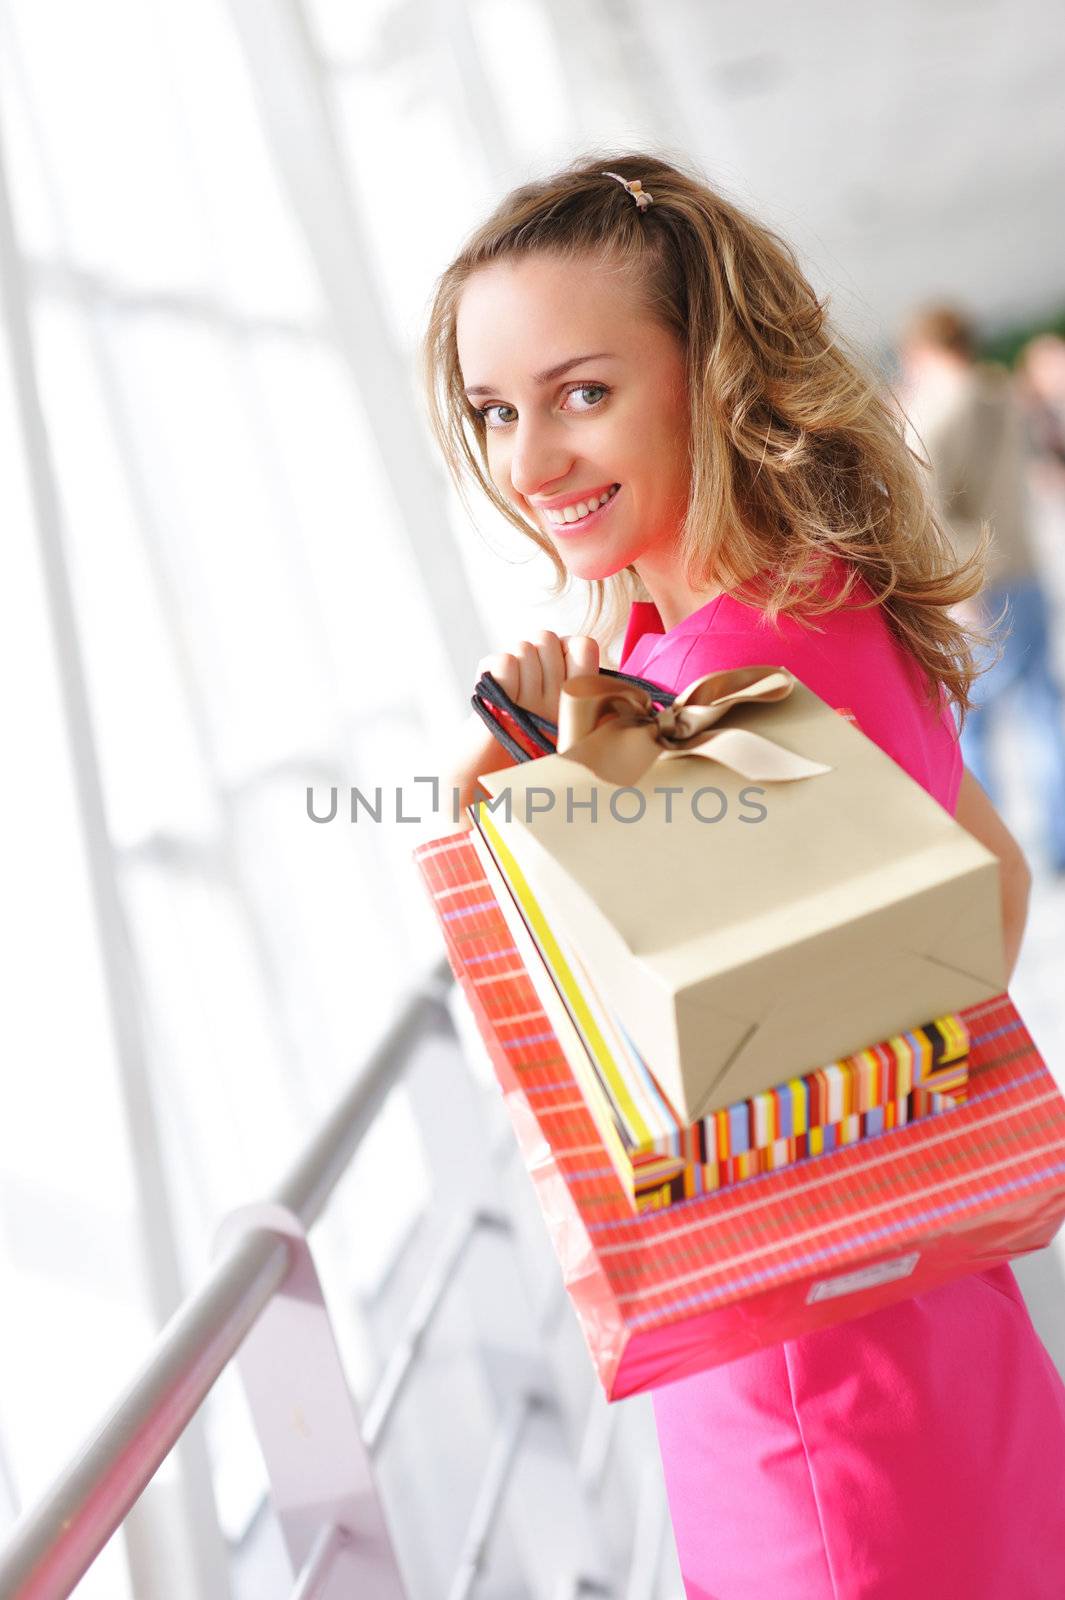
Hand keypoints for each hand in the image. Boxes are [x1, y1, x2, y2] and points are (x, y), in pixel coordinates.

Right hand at [444, 632, 600, 830]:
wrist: (492, 782)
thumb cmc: (536, 767)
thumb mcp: (578, 745)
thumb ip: (599, 723)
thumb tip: (631, 717)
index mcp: (566, 683)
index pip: (581, 644)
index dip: (577, 661)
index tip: (570, 691)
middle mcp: (540, 673)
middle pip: (549, 638)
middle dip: (547, 671)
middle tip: (540, 705)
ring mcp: (514, 672)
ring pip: (527, 646)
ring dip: (527, 681)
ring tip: (521, 708)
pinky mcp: (490, 677)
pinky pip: (503, 660)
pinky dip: (505, 680)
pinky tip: (504, 702)